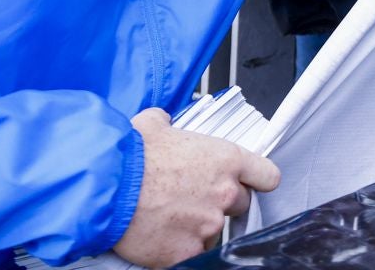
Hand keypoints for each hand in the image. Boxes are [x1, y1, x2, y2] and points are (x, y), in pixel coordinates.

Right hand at [111, 107, 280, 267]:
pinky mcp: (187, 252)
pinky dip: (181, 249)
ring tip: (171, 217)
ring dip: (199, 227)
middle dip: (221, 203)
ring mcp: (208, 225)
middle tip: (194, 199)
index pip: (267, 176)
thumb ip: (167, 122)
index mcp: (226, 159)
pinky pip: (194, 253)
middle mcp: (224, 193)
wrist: (107, 188)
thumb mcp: (152, 124)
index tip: (249, 183)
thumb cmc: (130, 156)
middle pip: (240, 205)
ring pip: (215, 231)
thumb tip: (163, 120)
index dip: (257, 180)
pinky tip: (163, 238)